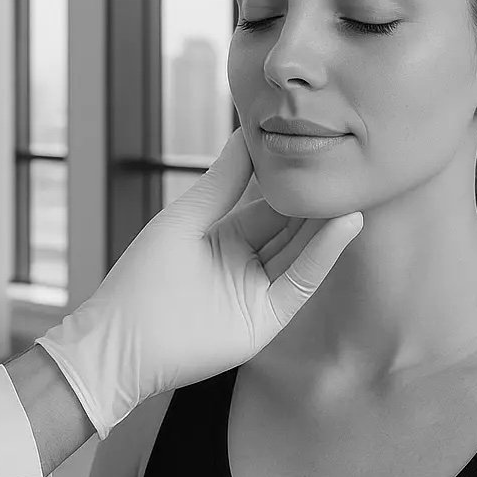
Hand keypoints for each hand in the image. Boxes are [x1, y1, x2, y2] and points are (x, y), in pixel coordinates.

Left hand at [35, 127, 362, 438]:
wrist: (119, 343)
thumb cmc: (141, 278)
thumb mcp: (187, 218)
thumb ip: (223, 181)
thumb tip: (246, 134)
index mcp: (224, 237)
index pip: (269, 204)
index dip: (292, 181)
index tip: (320, 147)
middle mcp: (246, 264)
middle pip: (292, 227)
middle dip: (318, 200)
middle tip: (350, 165)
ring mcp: (258, 292)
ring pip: (302, 252)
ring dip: (329, 223)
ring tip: (357, 189)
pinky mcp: (267, 320)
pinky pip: (301, 282)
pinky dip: (323, 254)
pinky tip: (344, 224)